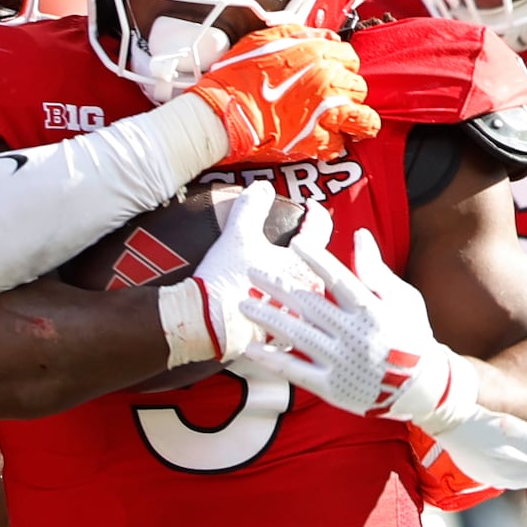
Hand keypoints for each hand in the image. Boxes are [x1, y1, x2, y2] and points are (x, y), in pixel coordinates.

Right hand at [158, 181, 332, 366]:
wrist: (205, 324)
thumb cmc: (226, 279)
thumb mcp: (237, 234)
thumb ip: (252, 206)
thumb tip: (262, 187)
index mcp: (306, 267)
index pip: (320, 231)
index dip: (315, 213)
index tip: (309, 207)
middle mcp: (309, 296)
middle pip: (318, 267)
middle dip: (306, 253)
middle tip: (295, 242)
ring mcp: (296, 321)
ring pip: (305, 298)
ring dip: (297, 284)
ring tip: (281, 275)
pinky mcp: (280, 340)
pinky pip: (288, 322)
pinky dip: (282, 311)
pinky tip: (270, 306)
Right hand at [187, 25, 379, 164]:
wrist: (223, 111)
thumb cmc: (237, 76)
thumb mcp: (265, 39)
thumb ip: (301, 34)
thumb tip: (325, 36)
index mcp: (317, 54)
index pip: (350, 58)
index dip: (342, 66)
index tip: (334, 73)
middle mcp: (327, 82)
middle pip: (358, 88)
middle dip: (348, 93)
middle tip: (335, 98)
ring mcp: (324, 113)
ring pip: (361, 119)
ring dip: (358, 121)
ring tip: (353, 124)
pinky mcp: (314, 140)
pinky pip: (339, 145)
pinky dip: (334, 144)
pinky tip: (327, 140)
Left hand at [240, 228, 460, 423]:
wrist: (421, 388)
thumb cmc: (410, 335)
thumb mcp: (403, 299)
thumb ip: (376, 270)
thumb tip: (358, 235)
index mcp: (372, 311)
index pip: (340, 280)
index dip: (316, 260)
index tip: (294, 244)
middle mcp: (355, 335)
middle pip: (310, 305)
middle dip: (278, 286)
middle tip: (250, 270)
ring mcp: (341, 363)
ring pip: (297, 336)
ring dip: (268, 318)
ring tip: (242, 304)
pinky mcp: (331, 388)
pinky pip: (296, 370)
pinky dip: (272, 359)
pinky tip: (251, 347)